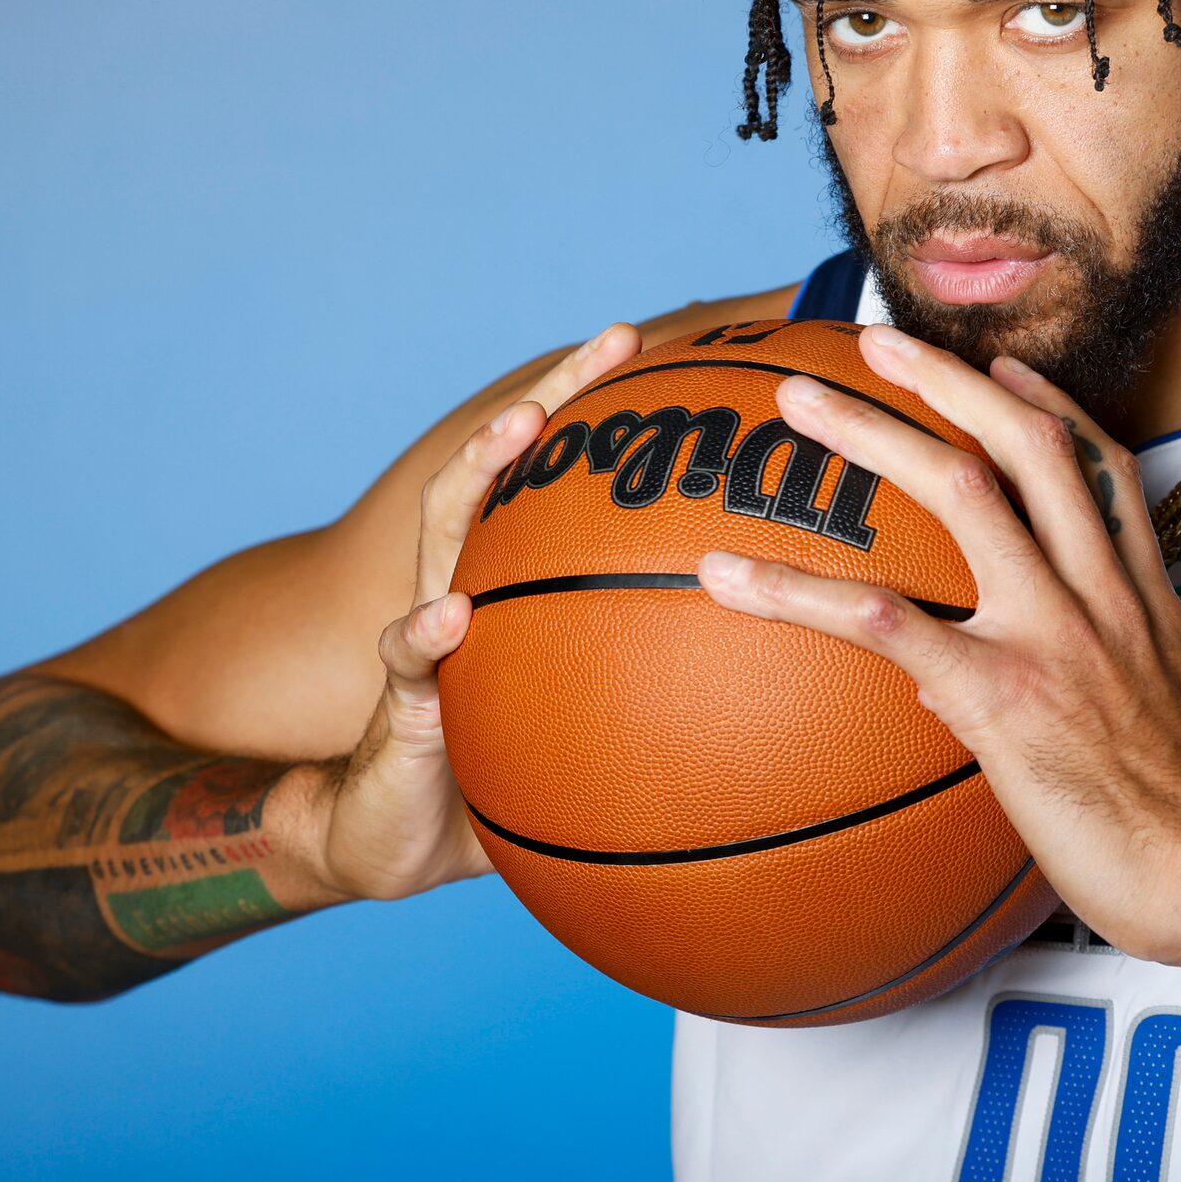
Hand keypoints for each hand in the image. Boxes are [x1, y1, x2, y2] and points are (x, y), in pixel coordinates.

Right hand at [313, 322, 640, 901]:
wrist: (397, 843)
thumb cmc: (507, 780)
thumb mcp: (597, 724)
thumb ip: (660, 687)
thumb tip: (783, 674)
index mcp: (519, 586)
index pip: (567, 485)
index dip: (618, 422)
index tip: (687, 361)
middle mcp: (472, 584)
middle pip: (512, 465)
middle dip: (558, 393)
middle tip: (618, 338)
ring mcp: (433, 633)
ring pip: (445, 527)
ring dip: (481, 467)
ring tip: (521, 423)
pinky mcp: (402, 702)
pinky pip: (408, 658)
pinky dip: (426, 629)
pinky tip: (450, 610)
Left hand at [695, 325, 1180, 978]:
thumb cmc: (1172, 816)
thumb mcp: (1141, 725)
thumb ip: (1061, 680)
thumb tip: (936, 686)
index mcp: (1138, 594)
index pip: (1098, 465)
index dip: (1047, 406)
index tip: (999, 369)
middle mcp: (1097, 591)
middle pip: (1022, 445)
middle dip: (947, 379)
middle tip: (872, 341)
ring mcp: (1051, 633)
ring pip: (960, 493)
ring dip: (870, 433)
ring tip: (794, 401)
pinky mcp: (1001, 693)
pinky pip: (884, 622)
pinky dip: (796, 591)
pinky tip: (725, 578)